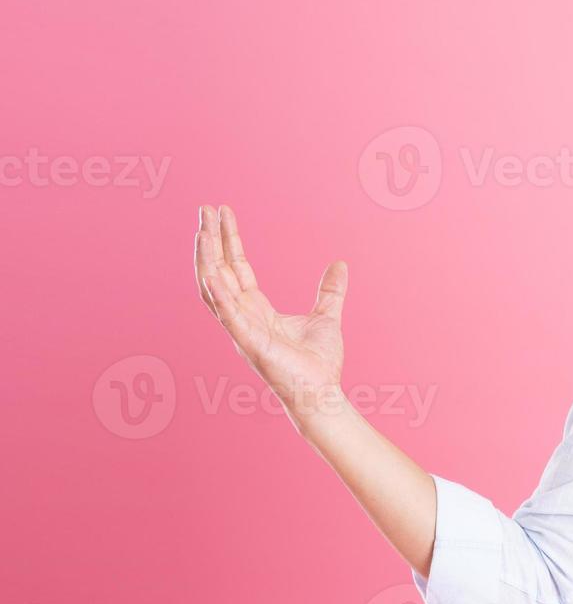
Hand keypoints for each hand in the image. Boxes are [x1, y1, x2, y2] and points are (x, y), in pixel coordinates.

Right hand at [194, 204, 348, 422]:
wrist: (324, 394)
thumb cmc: (319, 363)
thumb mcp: (326, 317)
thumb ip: (330, 291)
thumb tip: (340, 264)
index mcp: (257, 310)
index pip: (236, 268)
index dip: (228, 240)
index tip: (221, 212)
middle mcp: (243, 318)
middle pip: (219, 271)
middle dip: (210, 241)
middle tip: (203, 209)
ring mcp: (242, 331)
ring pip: (215, 289)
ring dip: (207, 260)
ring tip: (201, 231)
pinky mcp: (251, 344)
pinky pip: (229, 316)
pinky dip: (219, 294)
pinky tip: (211, 272)